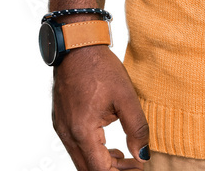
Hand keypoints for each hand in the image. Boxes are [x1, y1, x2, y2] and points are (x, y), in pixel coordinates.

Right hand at [51, 44, 149, 169]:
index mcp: (83, 131)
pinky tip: (109, 146)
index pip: (100, 170)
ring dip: (102, 164)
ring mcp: (62, 128)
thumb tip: (143, 155)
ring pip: (81, 160)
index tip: (139, 168)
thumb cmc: (100, 67)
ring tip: (125, 158)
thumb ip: (136, 128)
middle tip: (134, 166)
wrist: (77, 45)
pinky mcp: (61, 121)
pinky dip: (93, 152)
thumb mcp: (126, 96)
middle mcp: (68, 134)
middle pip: (88, 170)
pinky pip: (76, 147)